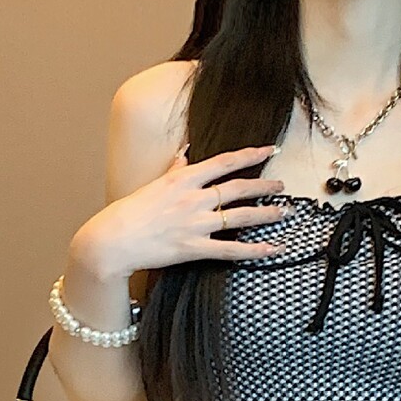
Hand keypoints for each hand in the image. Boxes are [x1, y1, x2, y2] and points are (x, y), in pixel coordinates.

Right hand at [71, 143, 290, 280]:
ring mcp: (195, 224)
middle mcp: (193, 198)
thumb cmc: (131, 212)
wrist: (114, 239)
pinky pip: (231, 250)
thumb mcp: (154, 183)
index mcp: (184, 179)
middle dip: (265, 186)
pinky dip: (254, 250)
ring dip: (266, 214)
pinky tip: (273, 248)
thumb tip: (186, 150)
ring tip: (286, 212)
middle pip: (238, 188)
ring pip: (240, 216)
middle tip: (284, 187)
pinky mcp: (194, 249)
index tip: (268, 150)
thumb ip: (175, 167)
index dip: (249, 155)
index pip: (224, 162)